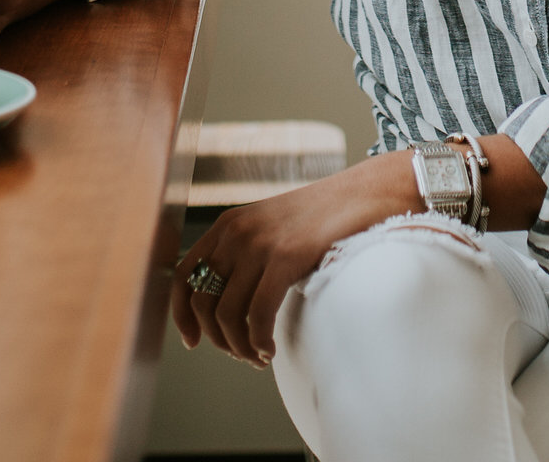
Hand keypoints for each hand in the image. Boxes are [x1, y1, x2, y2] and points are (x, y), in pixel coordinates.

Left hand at [170, 152, 422, 367]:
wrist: (367, 192)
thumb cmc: (325, 218)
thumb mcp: (273, 227)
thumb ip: (247, 254)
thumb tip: (229, 306)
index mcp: (228, 224)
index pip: (182, 276)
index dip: (181, 315)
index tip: (192, 341)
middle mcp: (236, 232)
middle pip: (202, 301)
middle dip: (217, 338)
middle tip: (242, 353)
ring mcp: (260, 243)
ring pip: (227, 313)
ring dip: (239, 346)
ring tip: (259, 356)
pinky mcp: (286, 256)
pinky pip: (258, 313)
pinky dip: (259, 340)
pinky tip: (271, 350)